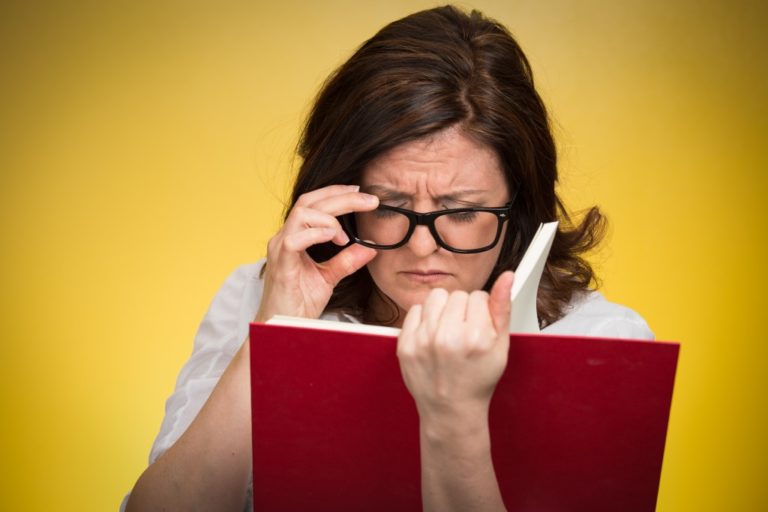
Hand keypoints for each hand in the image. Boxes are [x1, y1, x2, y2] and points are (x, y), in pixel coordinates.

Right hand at [255, 185, 378, 321]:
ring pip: (302, 215)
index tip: (360, 193)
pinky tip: (334, 238)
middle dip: (342, 197)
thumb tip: (370, 247)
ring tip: (344, 236)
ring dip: (329, 218)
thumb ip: (347, 260)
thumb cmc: (299, 302)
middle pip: (310, 202)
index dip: (336, 193)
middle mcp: (284, 238)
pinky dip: (316, 234)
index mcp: (294, 237)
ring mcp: (280, 249)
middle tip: (368, 200)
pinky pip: (294, 240)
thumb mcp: (329, 277)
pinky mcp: (281, 265)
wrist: (281, 327)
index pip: (313, 203)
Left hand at [396, 271, 513, 428]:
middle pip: (457, 294)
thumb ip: (503, 308)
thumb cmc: (477, 379)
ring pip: (435, 297)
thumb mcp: (500, 347)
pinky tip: (433, 336)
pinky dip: (425, 319)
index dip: (481, 311)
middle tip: (464, 332)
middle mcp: (447, 337)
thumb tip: (506, 276)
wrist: (451, 409)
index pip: (478, 296)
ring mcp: (422, 341)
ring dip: (443, 309)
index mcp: (475, 337)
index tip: (479, 328)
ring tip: (448, 330)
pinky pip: (415, 309)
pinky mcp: (405, 344)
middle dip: (463, 309)